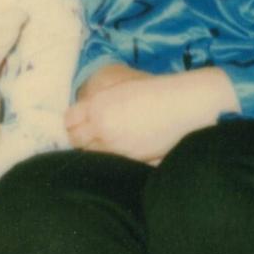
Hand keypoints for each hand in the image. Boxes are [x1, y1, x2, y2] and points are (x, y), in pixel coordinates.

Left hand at [65, 67, 238, 163]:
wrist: (184, 105)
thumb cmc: (157, 92)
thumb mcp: (121, 91)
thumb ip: (100, 105)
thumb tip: (87, 116)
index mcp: (98, 105)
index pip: (69, 120)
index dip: (72, 123)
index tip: (78, 123)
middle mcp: (102, 126)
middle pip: (75, 140)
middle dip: (80, 138)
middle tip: (89, 135)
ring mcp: (116, 145)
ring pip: (91, 154)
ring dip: (95, 149)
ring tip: (107, 143)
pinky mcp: (131, 158)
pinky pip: (111, 161)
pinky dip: (111, 158)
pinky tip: (121, 150)